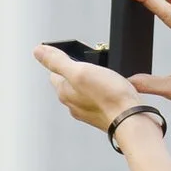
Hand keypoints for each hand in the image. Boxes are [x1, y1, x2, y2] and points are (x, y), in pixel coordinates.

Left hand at [32, 45, 151, 139]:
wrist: (132, 119)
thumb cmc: (109, 97)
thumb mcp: (80, 71)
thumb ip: (57, 61)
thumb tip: (38, 51)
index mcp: (64, 93)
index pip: (54, 72)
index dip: (62, 60)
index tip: (72, 54)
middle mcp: (74, 104)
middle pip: (69, 82)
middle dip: (77, 71)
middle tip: (89, 64)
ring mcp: (88, 110)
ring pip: (85, 91)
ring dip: (91, 81)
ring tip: (102, 74)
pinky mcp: (103, 114)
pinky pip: (99, 98)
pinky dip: (103, 91)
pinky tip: (112, 88)